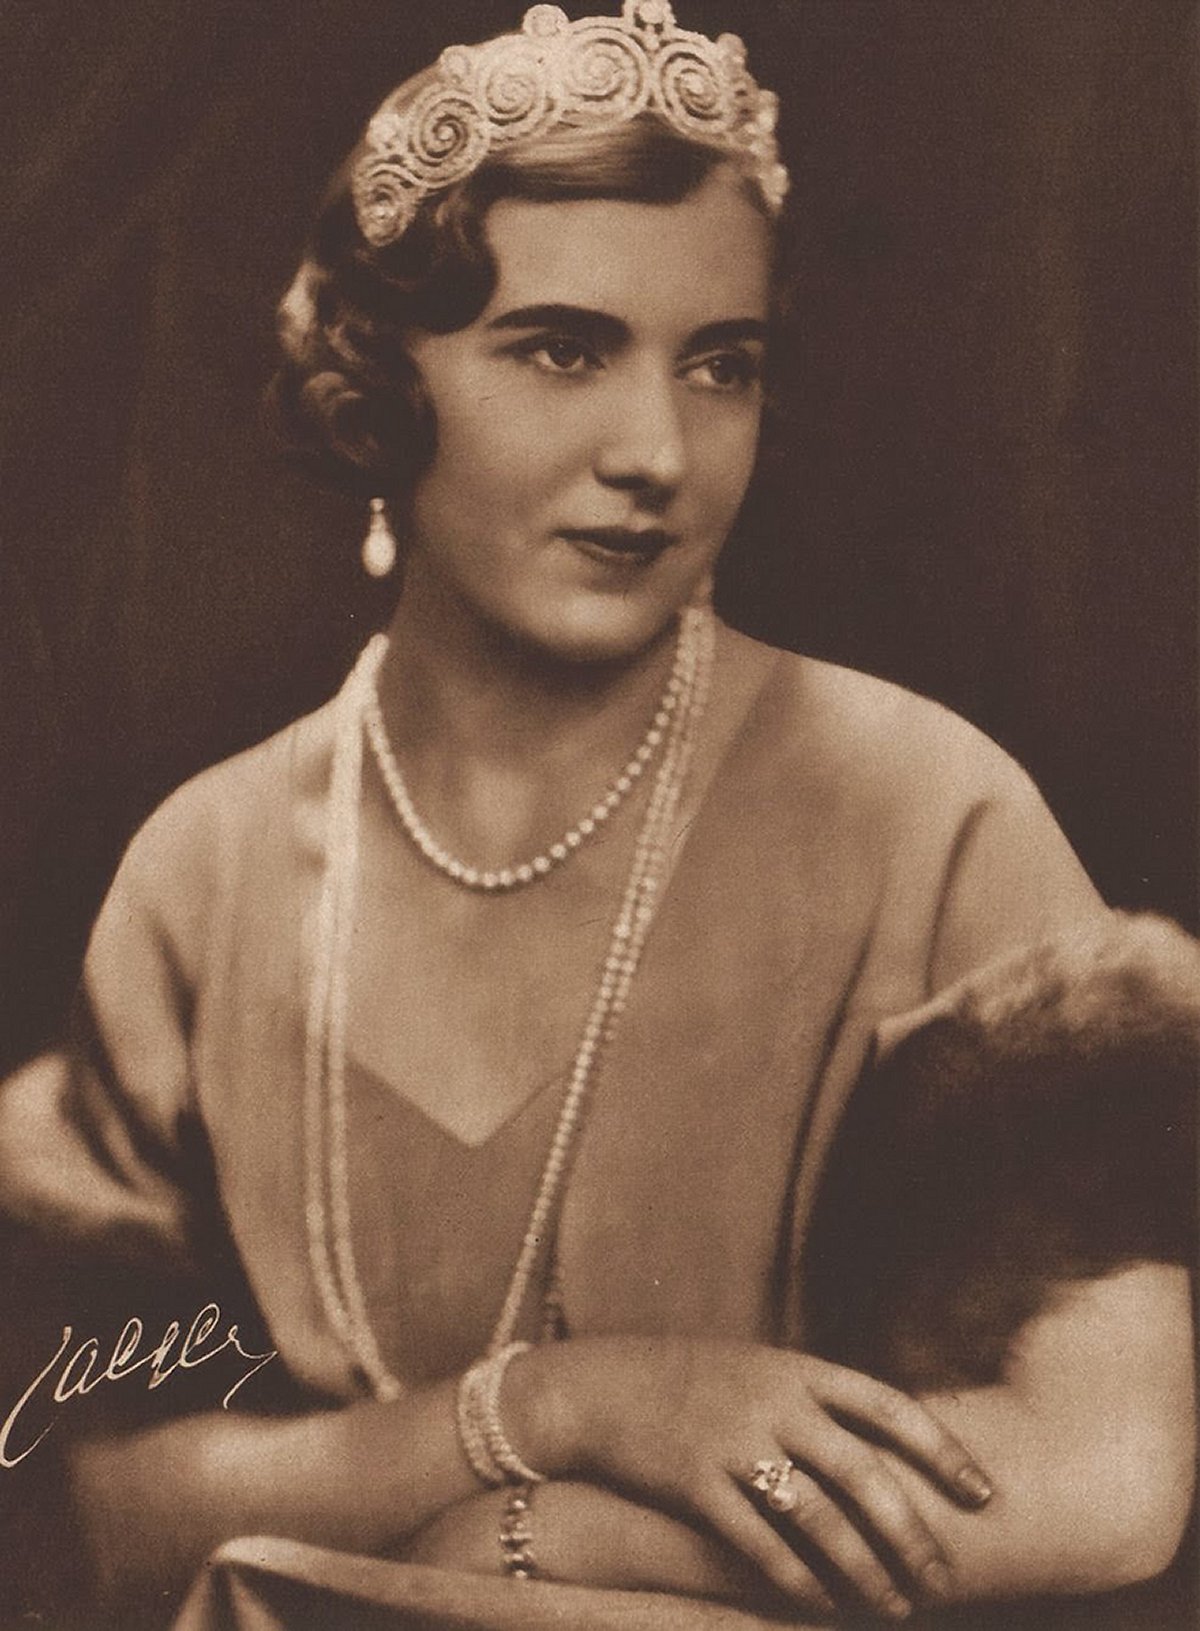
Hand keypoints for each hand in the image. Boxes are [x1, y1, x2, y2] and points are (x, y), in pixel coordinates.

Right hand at [512, 1337, 992, 1619]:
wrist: (602, 1385)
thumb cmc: (691, 1380)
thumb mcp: (760, 1367)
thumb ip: (815, 1400)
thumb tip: (886, 1447)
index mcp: (798, 1368)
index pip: (889, 1406)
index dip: (943, 1450)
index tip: (984, 1494)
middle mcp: (774, 1401)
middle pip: (864, 1473)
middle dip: (912, 1532)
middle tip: (945, 1579)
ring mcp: (734, 1441)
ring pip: (819, 1517)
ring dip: (865, 1569)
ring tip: (896, 1607)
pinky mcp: (696, 1483)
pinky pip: (760, 1543)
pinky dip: (799, 1579)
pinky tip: (826, 1605)